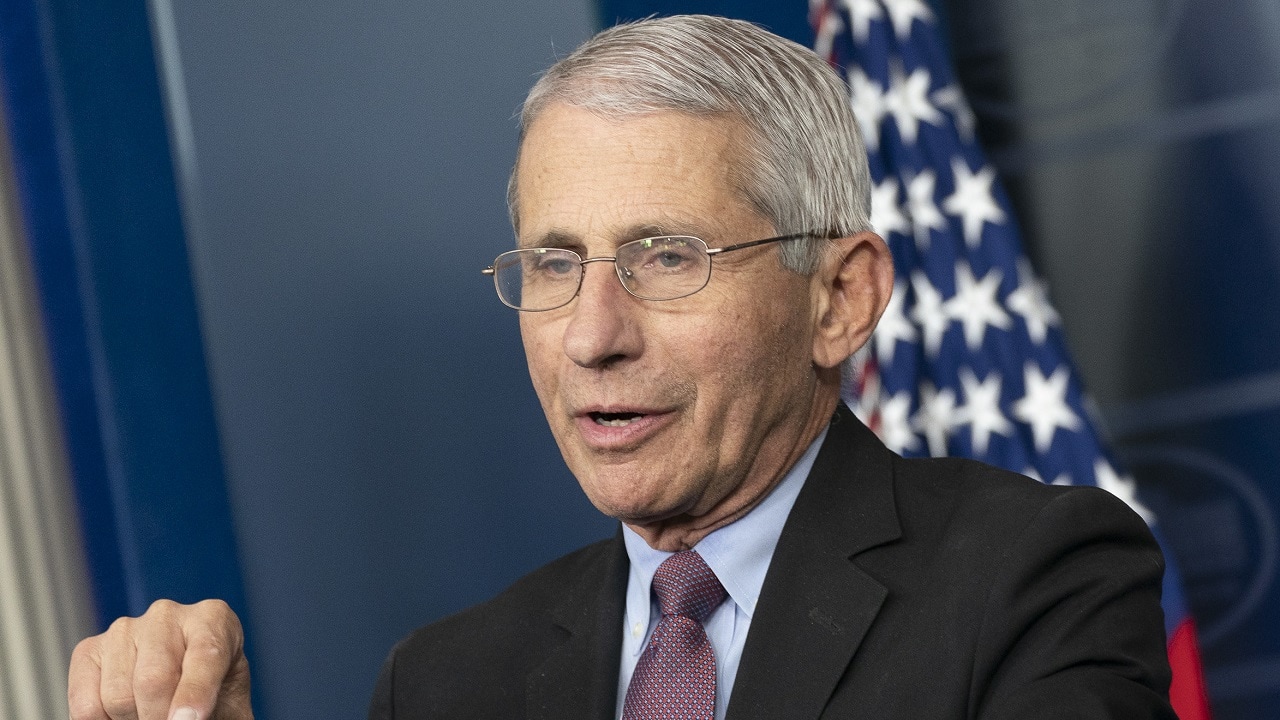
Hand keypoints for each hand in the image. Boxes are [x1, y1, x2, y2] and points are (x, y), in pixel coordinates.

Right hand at [69, 599, 252, 719]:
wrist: (185, 695)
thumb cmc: (213, 698)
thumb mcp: (226, 705)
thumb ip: (208, 709)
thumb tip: (181, 717)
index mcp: (214, 619)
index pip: (205, 654)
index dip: (195, 693)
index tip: (188, 719)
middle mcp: (167, 615)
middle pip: (154, 680)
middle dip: (159, 717)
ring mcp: (125, 629)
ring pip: (119, 696)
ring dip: (133, 719)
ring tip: (150, 714)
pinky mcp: (89, 650)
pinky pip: (86, 703)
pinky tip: (122, 716)